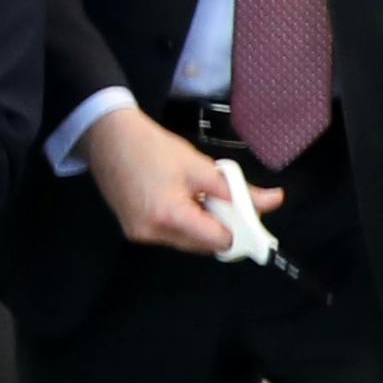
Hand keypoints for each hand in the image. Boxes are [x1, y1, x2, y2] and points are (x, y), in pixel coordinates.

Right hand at [82, 100, 262, 260]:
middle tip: (221, 199)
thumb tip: (273, 201)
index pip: (219, 241)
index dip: (238, 229)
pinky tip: (178, 199)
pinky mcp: (132, 229)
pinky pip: (169, 235)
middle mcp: (153, 233)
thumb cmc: (151, 147)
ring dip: (200, 225)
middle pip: (203, 246)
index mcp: (170, 216)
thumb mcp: (201, 166)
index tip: (245, 215)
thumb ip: (238, 190)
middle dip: (218, 226)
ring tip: (195, 195)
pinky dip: (181, 222)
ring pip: (187, 242)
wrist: (108, 137)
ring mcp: (139, 234)